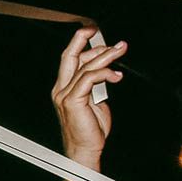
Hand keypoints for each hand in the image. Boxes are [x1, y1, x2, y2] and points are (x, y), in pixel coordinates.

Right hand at [51, 26, 122, 166]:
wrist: (85, 150)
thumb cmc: (90, 130)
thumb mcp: (96, 101)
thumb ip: (97, 85)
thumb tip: (106, 70)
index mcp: (63, 88)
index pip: (70, 59)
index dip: (81, 43)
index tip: (95, 33)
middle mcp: (60, 89)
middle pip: (70, 56)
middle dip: (84, 39)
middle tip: (101, 30)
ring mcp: (64, 94)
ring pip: (85, 66)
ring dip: (105, 55)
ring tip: (121, 50)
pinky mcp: (72, 101)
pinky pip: (89, 79)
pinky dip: (104, 73)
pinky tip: (116, 75)